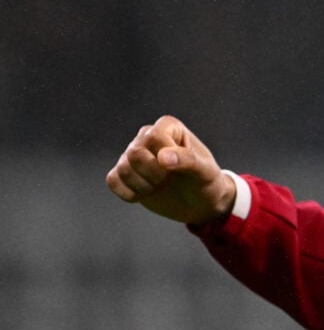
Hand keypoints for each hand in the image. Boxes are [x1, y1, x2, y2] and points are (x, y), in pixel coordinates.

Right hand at [105, 115, 235, 224]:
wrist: (199, 202)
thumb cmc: (206, 181)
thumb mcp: (204, 171)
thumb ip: (187, 160)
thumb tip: (163, 157)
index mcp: (169, 127)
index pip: (153, 136)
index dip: (164, 157)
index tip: (179, 168)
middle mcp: (147, 136)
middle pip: (134, 152)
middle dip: (152, 173)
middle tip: (168, 180)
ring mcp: (134, 155)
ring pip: (122, 168)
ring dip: (143, 185)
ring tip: (159, 187)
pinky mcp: (125, 173)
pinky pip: (112, 180)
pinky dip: (128, 193)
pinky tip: (145, 194)